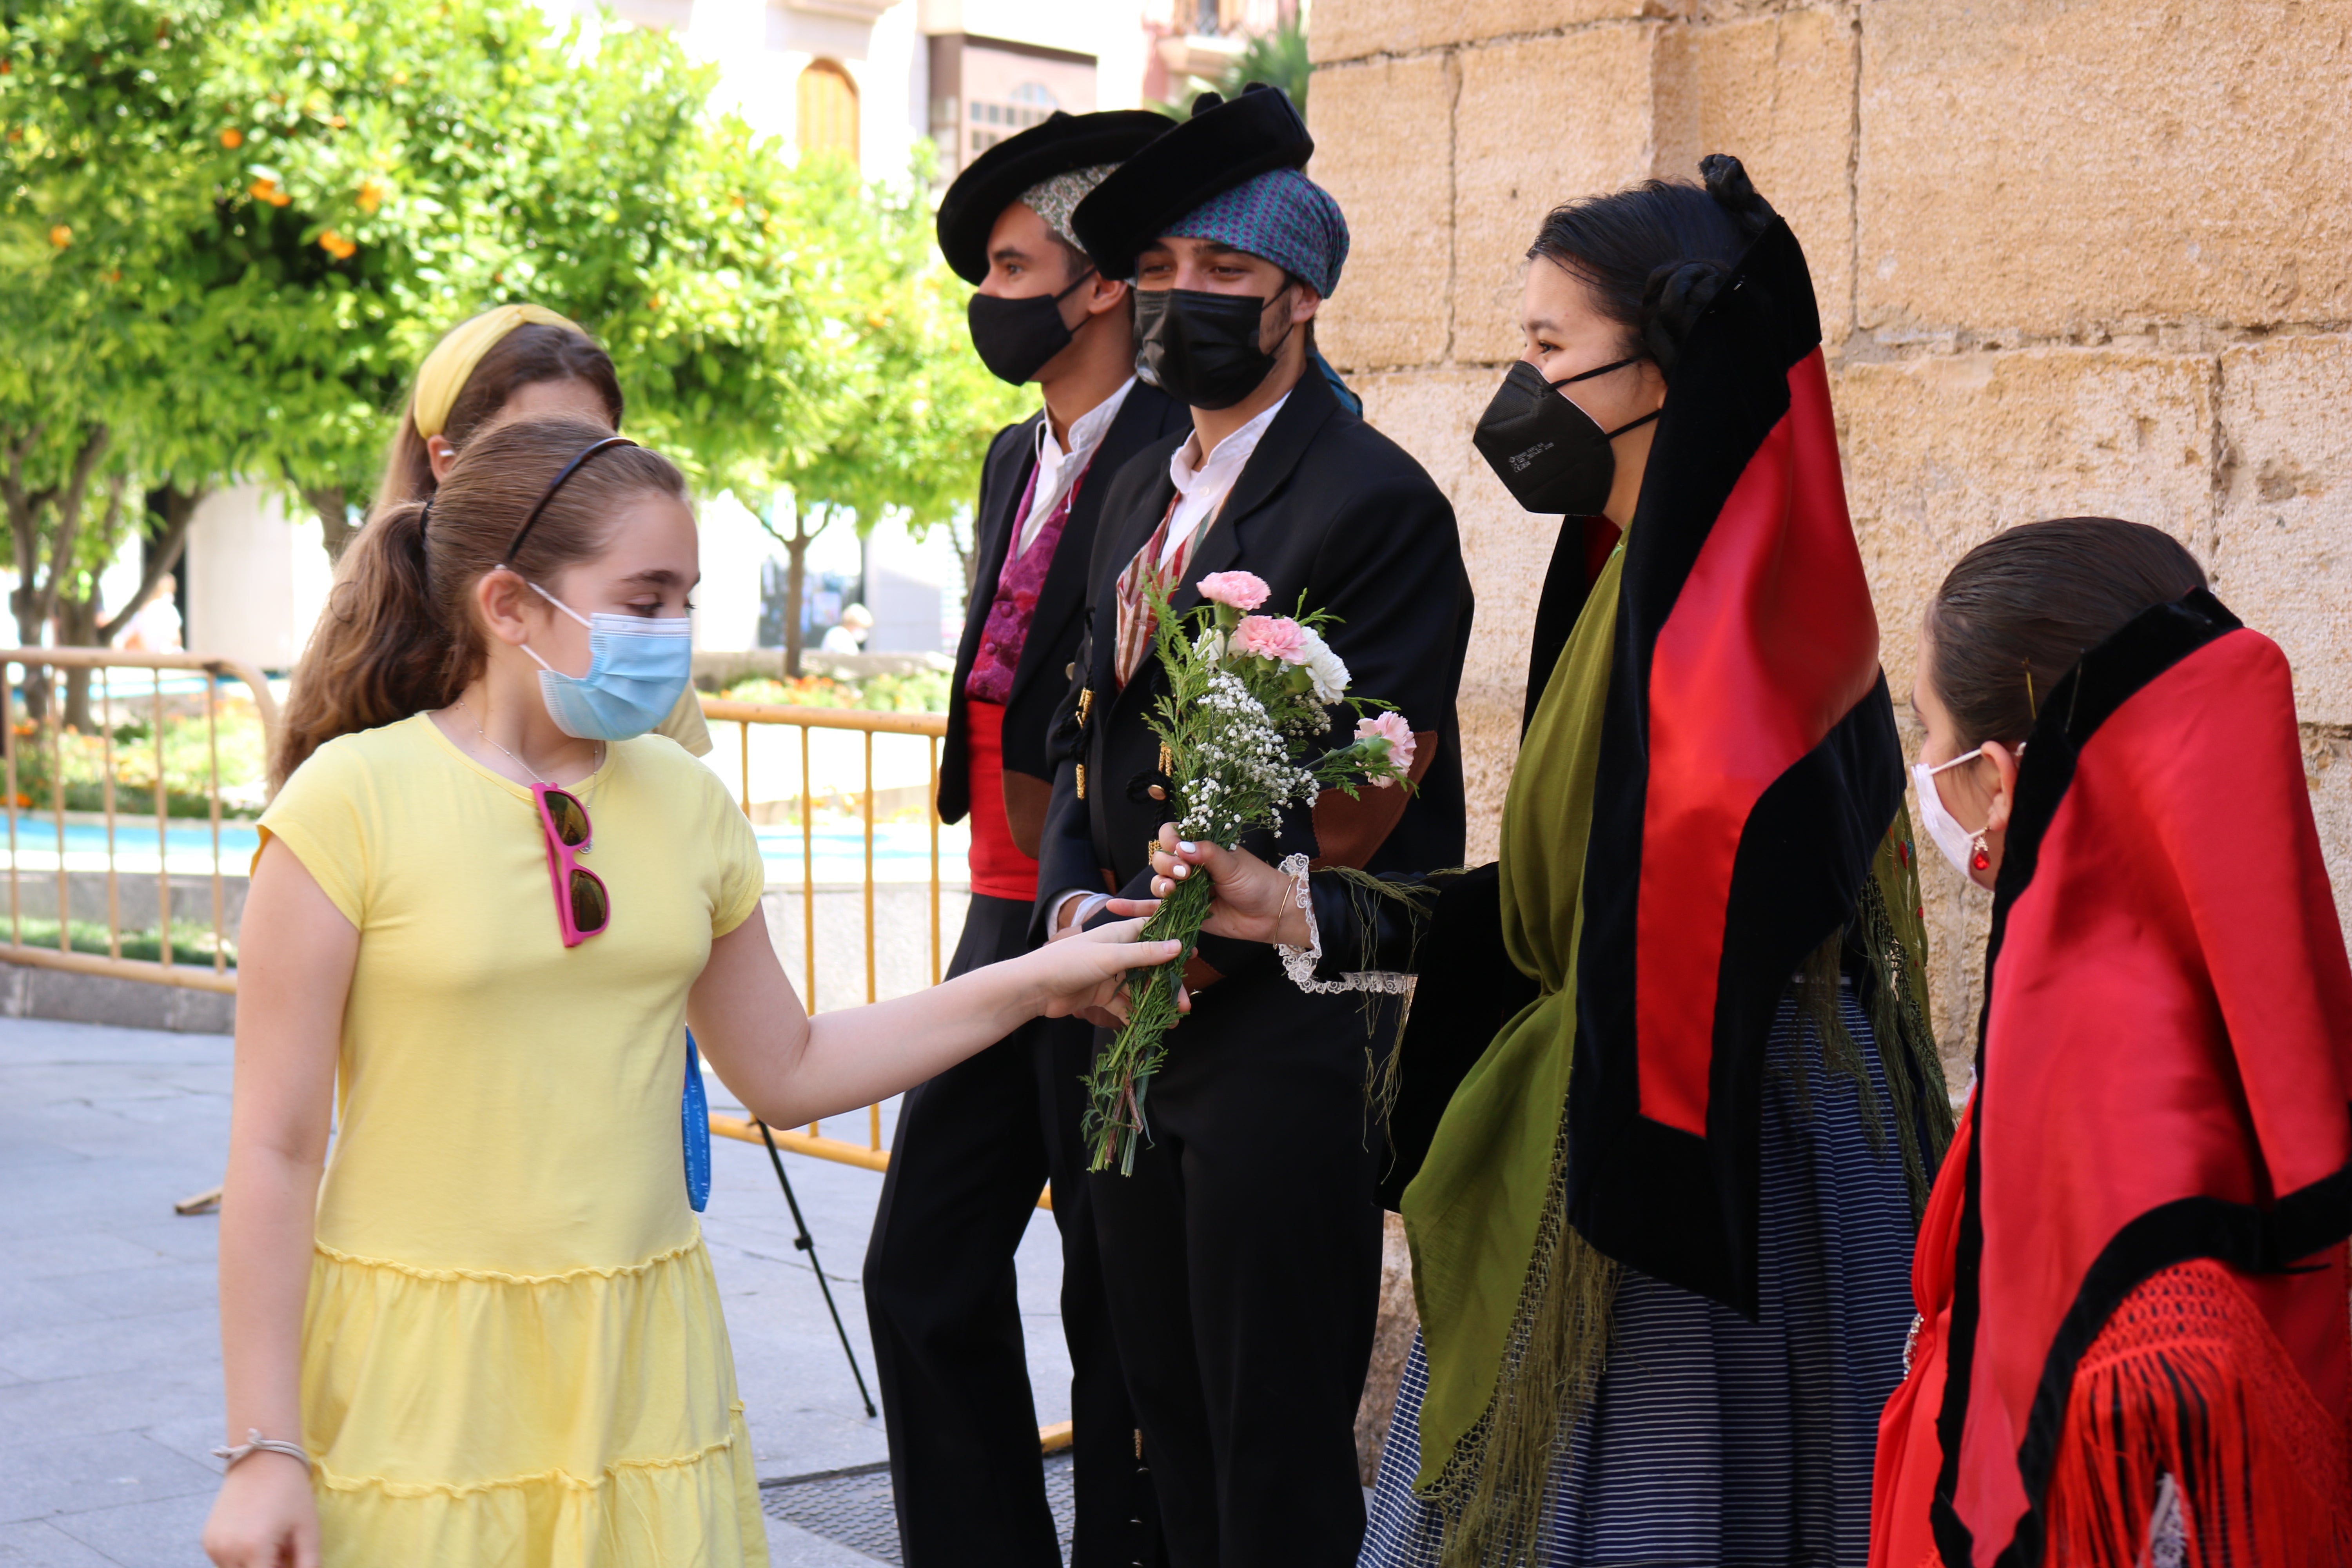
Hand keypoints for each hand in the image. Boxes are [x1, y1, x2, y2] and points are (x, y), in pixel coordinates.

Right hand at [204, 1452, 318, 1567]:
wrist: (262, 1458)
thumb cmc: (290, 1493)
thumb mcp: (308, 1530)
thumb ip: (307, 1564)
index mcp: (253, 1550)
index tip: (289, 1560)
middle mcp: (226, 1551)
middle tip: (284, 1551)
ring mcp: (213, 1546)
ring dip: (253, 1566)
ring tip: (272, 1542)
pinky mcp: (207, 1540)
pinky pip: (224, 1562)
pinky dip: (240, 1558)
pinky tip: (255, 1536)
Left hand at [1028, 917, 1188, 1025]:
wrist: (1034, 987)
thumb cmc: (1069, 962)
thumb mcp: (1110, 956)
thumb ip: (1144, 954)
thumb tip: (1178, 946)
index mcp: (1120, 934)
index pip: (1153, 932)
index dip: (1173, 942)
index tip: (1192, 955)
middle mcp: (1118, 953)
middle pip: (1151, 966)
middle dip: (1168, 985)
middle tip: (1184, 1004)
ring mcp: (1110, 975)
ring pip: (1140, 988)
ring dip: (1156, 1003)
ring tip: (1172, 1020)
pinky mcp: (1102, 995)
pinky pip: (1125, 1005)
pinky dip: (1137, 1015)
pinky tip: (1149, 1027)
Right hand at [1147, 824, 1309, 946]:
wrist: (1271, 914)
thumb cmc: (1257, 883)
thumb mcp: (1234, 864)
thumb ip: (1207, 854)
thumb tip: (1182, 847)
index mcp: (1202, 847)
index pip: (1173, 834)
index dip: (1171, 840)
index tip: (1182, 850)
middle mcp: (1190, 866)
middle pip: (1160, 858)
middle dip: (1167, 865)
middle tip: (1185, 875)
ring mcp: (1185, 890)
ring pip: (1157, 882)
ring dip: (1159, 885)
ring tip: (1171, 891)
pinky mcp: (1183, 912)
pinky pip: (1154, 909)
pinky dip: (1135, 907)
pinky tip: (1114, 905)